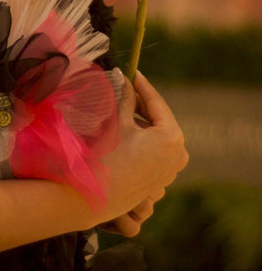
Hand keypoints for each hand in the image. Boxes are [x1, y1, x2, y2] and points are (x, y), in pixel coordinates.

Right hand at [98, 71, 187, 228]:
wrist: (92, 198)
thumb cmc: (105, 158)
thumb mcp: (117, 123)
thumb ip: (125, 98)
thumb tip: (124, 77)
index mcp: (172, 138)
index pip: (156, 103)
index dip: (142, 85)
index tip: (132, 72)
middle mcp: (179, 155)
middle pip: (159, 120)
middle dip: (141, 105)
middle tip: (125, 88)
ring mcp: (171, 171)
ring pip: (157, 138)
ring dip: (142, 123)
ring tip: (123, 108)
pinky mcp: (160, 182)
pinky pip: (154, 154)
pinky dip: (142, 142)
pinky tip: (126, 132)